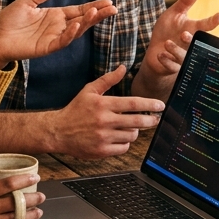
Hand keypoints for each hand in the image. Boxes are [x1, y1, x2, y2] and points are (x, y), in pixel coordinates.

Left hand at [0, 0, 115, 68]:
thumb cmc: (9, 20)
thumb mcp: (27, 1)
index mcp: (56, 15)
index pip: (79, 10)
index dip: (94, 6)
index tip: (108, 2)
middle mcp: (58, 26)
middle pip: (83, 20)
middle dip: (98, 14)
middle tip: (113, 8)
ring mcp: (54, 37)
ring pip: (76, 31)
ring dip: (87, 22)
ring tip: (97, 13)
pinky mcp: (46, 47)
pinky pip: (62, 41)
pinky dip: (70, 34)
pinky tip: (77, 25)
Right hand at [46, 66, 164, 158]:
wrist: (58, 131)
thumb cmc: (75, 110)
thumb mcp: (89, 91)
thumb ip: (108, 79)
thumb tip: (123, 67)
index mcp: (103, 105)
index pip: (133, 104)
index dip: (150, 104)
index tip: (161, 106)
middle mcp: (104, 121)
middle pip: (137, 122)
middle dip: (150, 120)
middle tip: (155, 119)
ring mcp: (103, 137)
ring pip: (131, 135)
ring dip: (134, 131)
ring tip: (130, 127)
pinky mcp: (101, 151)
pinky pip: (123, 147)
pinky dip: (125, 143)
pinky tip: (120, 137)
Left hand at [138, 0, 218, 90]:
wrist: (155, 51)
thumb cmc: (167, 30)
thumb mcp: (174, 13)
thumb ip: (186, 1)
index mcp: (192, 30)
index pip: (205, 26)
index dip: (212, 22)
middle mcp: (190, 44)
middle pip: (196, 43)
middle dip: (190, 39)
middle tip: (184, 33)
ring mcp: (183, 57)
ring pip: (184, 57)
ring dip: (176, 50)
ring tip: (167, 43)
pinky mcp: (173, 67)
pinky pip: (173, 67)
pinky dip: (167, 61)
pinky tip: (160, 55)